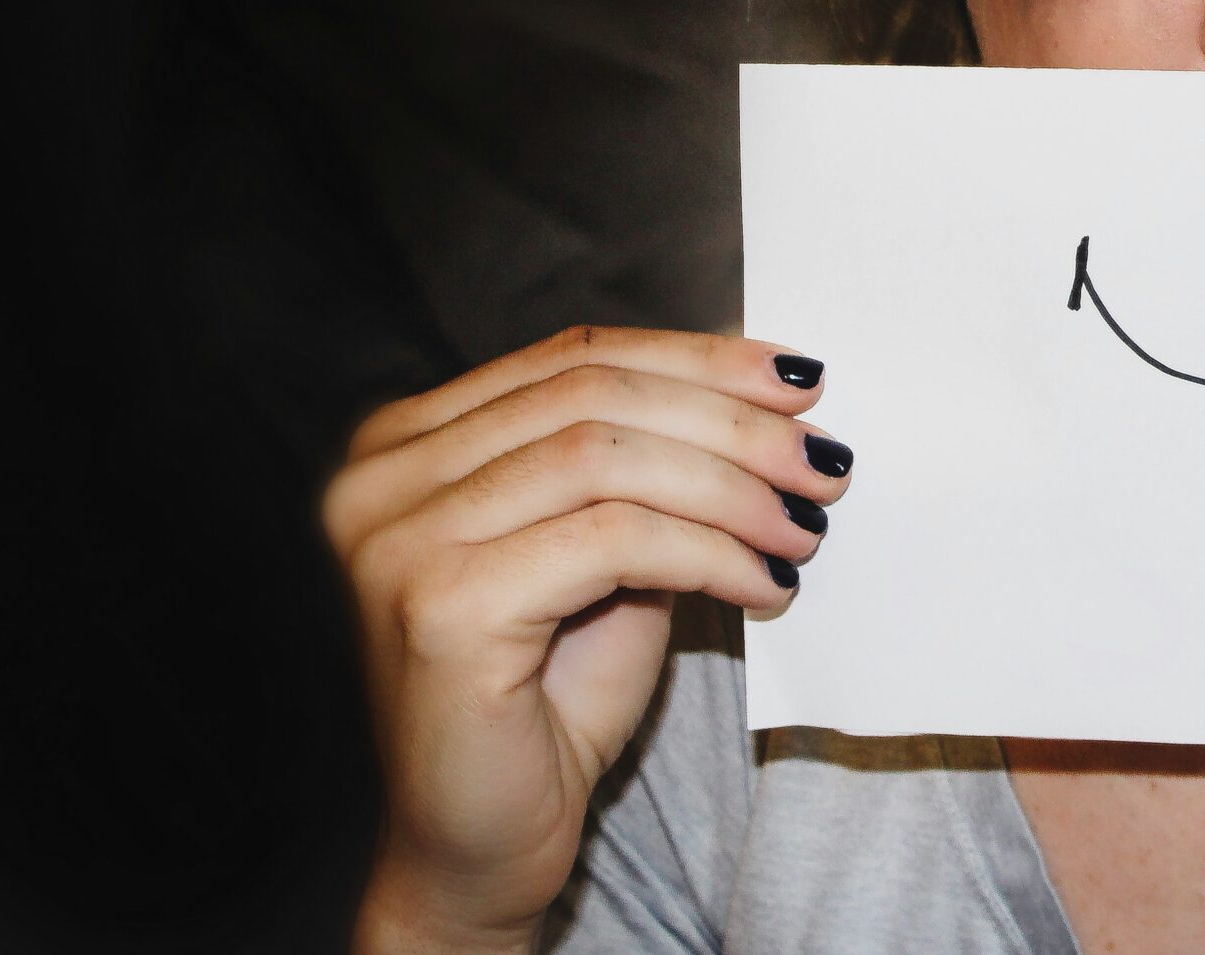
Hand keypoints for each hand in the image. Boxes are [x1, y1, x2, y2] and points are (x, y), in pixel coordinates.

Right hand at [322, 326, 851, 952]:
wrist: (482, 846)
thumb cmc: (546, 702)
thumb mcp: (607, 552)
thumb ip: (649, 467)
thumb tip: (769, 396)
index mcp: (408, 442)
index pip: (574, 358)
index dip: (700, 360)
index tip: (802, 381)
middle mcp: (380, 477)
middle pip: (594, 397)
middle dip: (732, 421)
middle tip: (824, 463)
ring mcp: (399, 539)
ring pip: (609, 459)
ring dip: (734, 489)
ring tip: (805, 528)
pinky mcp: (440, 605)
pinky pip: (615, 541)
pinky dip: (712, 553)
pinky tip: (765, 584)